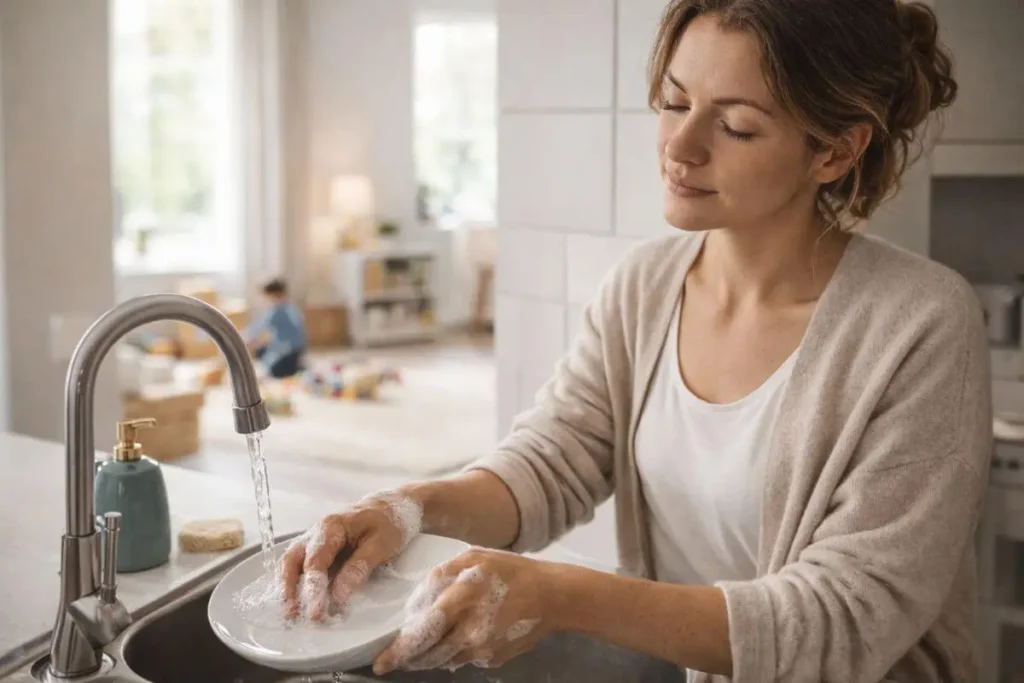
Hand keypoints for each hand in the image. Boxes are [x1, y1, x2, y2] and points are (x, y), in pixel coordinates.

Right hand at [279, 491, 421, 620]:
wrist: (392, 505)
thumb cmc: (389, 522)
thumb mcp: (382, 544)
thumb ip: (359, 567)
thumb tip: (338, 595)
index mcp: (332, 526)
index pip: (315, 562)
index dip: (313, 588)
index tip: (315, 612)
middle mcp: (316, 532)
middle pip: (293, 560)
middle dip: (289, 588)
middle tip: (291, 615)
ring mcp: (315, 540)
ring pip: (292, 563)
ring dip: (288, 587)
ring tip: (290, 614)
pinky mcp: (319, 549)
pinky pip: (300, 565)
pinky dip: (295, 582)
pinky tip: (298, 601)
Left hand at [372, 547, 557, 673]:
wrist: (552, 596)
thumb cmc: (510, 571)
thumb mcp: (472, 557)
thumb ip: (439, 576)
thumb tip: (415, 605)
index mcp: (462, 600)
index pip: (422, 633)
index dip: (398, 652)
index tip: (380, 663)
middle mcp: (470, 631)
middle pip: (428, 655)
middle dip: (408, 659)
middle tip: (393, 659)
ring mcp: (483, 650)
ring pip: (443, 660)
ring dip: (429, 656)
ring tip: (424, 644)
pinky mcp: (492, 659)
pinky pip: (463, 659)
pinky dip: (454, 652)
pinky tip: (460, 636)